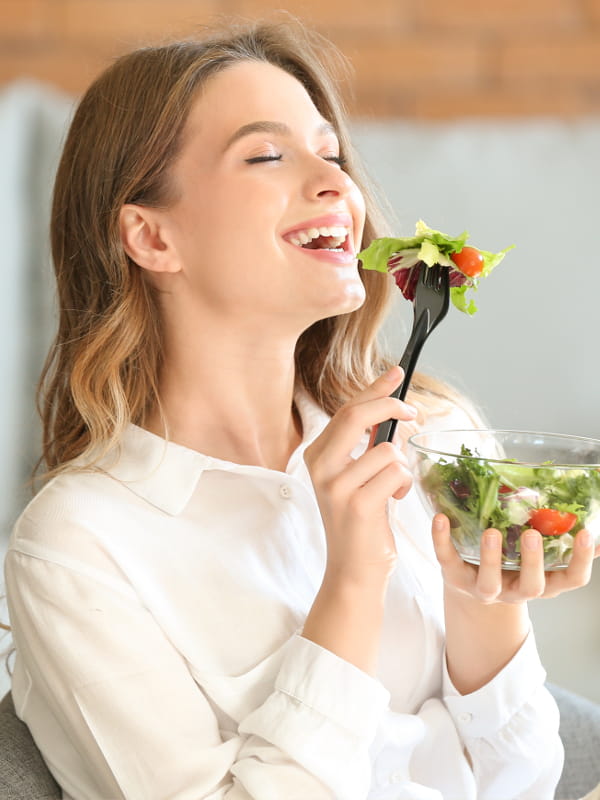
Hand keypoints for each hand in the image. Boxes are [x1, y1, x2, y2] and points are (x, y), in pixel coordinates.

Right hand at [304, 366, 415, 583]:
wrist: (353, 569)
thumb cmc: (362, 521)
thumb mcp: (358, 476)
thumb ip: (368, 444)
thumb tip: (392, 412)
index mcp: (317, 455)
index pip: (346, 410)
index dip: (374, 389)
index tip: (396, 372)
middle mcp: (319, 467)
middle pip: (357, 416)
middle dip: (391, 407)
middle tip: (413, 413)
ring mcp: (336, 486)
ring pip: (386, 449)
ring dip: (401, 466)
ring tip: (393, 488)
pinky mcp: (358, 504)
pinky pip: (396, 473)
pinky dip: (403, 485)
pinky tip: (393, 502)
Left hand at [432, 513, 599, 602]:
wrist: (470, 585)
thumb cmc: (511, 562)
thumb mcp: (535, 554)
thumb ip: (557, 537)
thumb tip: (590, 515)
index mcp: (542, 583)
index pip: (571, 580)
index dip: (582, 561)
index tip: (586, 534)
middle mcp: (516, 590)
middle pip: (531, 587)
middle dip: (533, 562)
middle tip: (532, 535)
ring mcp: (484, 589)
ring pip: (490, 583)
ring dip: (491, 558)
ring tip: (492, 532)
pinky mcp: (455, 578)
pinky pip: (448, 561)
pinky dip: (442, 539)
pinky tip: (441, 518)